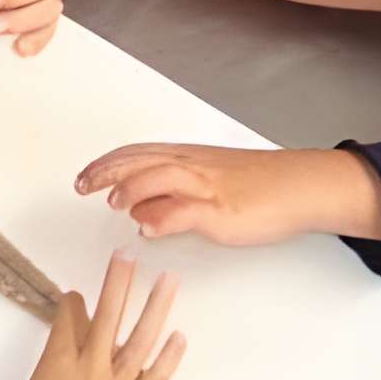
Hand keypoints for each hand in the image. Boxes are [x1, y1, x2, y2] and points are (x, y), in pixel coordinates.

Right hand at [11, 254, 183, 379]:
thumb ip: (50, 368)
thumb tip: (64, 352)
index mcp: (58, 361)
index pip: (69, 317)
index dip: (72, 303)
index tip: (76, 297)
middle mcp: (91, 366)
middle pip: (107, 314)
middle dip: (117, 281)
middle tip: (128, 254)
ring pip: (139, 338)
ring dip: (155, 306)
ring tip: (168, 280)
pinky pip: (155, 379)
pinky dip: (168, 357)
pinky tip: (179, 336)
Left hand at [77, 141, 370, 246]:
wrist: (299, 186)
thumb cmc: (259, 184)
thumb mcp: (209, 183)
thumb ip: (173, 195)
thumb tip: (140, 208)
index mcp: (189, 157)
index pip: (138, 153)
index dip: (108, 163)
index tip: (85, 174)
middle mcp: (194, 166)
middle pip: (141, 160)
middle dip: (107, 171)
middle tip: (81, 185)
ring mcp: (208, 187)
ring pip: (161, 176)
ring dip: (133, 187)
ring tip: (114, 204)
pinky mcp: (223, 210)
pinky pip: (187, 210)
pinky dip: (164, 216)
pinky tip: (148, 226)